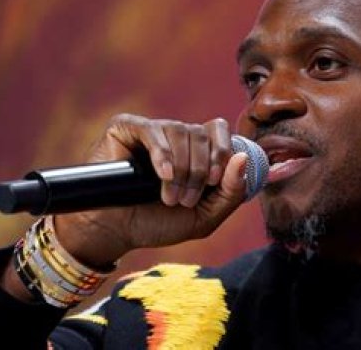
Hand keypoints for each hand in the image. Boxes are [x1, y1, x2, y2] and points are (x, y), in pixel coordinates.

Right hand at [53, 114, 248, 267]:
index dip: (222, 152)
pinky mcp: (127, 128)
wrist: (116, 232)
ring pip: (181, 130)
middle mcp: (177, 137)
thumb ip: (231, 192)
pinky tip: (162, 175)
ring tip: (169, 197)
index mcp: (198, 151)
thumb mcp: (205, 216)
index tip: (213, 181)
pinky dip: (162, 154)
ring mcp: (153, 131)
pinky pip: (152, 130)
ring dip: (180, 169)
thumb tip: (243, 158)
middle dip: (199, 170)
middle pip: (203, 133)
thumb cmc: (159, 223)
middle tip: (186, 199)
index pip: (220, 131)